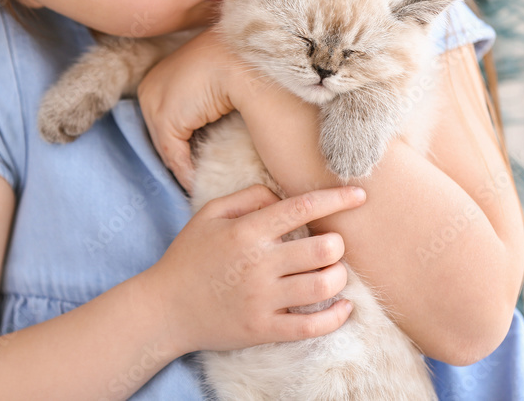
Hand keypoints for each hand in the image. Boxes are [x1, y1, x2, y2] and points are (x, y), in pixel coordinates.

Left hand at [136, 26, 242, 192]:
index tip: (201, 159)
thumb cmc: (241, 66)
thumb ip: (208, 112)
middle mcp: (151, 87)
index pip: (170, 118)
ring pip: (168, 146)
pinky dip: (185, 172)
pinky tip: (200, 183)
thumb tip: (214, 139)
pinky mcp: (163, 118)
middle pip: (165, 133)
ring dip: (185, 165)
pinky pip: (172, 155)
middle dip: (184, 153)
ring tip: (204, 182)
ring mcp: (153, 102)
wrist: (246, 58)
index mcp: (162, 73)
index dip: (186, 140)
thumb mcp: (219, 88)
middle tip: (203, 174)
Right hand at [141, 183, 366, 354]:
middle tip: (331, 246)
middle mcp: (259, 263)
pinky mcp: (264, 329)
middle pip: (324, 248)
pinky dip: (337, 316)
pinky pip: (313, 325)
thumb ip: (249, 197)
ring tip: (333, 272)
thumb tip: (284, 196)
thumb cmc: (189, 256)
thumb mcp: (209, 214)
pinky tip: (343, 306)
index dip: (336, 198)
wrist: (164, 309)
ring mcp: (262, 298)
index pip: (302, 207)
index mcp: (247, 230)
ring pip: (324, 285)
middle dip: (338, 244)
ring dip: (339, 276)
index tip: (360, 195)